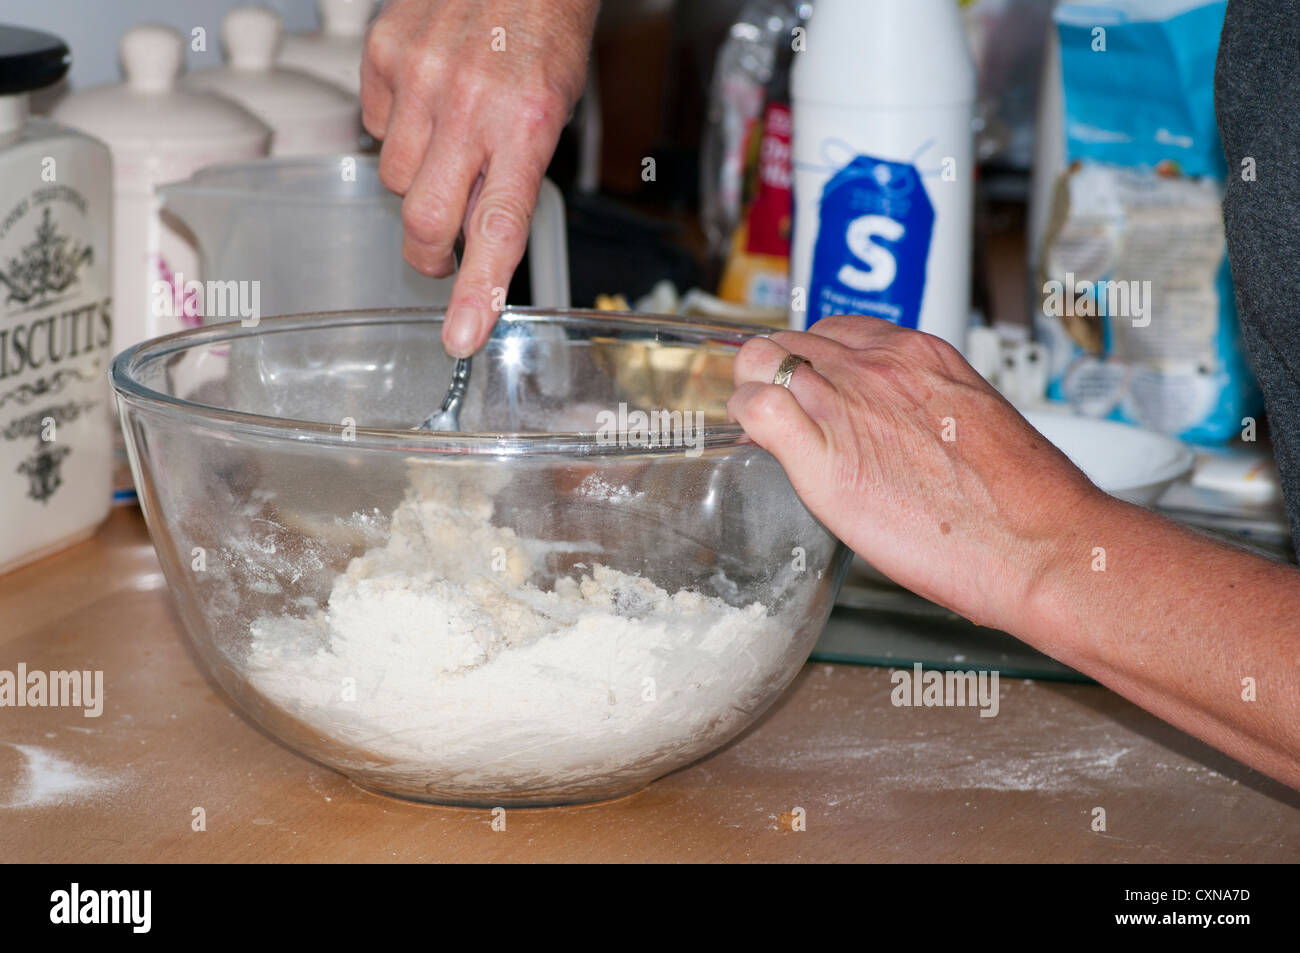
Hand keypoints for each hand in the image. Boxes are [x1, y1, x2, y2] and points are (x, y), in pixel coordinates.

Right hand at [362, 0, 597, 356]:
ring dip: (416, 177)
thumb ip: (513, 176)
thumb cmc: (546, 31)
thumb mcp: (554, 112)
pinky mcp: (383, 52)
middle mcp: (470, 104)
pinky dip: (397, 122)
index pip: (498, 227)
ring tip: (448, 138)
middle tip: (440, 252)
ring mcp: (420, 77)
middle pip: (423, 218)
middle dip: (428, 250)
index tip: (462, 336)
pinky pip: (373, 121)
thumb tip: (478, 238)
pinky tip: (427, 95)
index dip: (477, 289)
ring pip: (393, 175)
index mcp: (528, 124)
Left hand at [726, 316, 1109, 632]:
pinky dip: (745, 421)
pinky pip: (756, 409)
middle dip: (774, 375)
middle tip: (779, 418)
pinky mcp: (823, 456)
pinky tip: (757, 448)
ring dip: (752, 393)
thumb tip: (897, 430)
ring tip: (764, 435)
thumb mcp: (971, 422)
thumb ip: (921, 409)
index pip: (833, 331)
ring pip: (759, 361)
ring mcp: (846, 404)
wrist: (1041, 543)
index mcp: (916, 354)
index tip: (809, 393)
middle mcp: (876, 367)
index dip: (811, 363)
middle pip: (788, 341)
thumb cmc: (1022, 502)